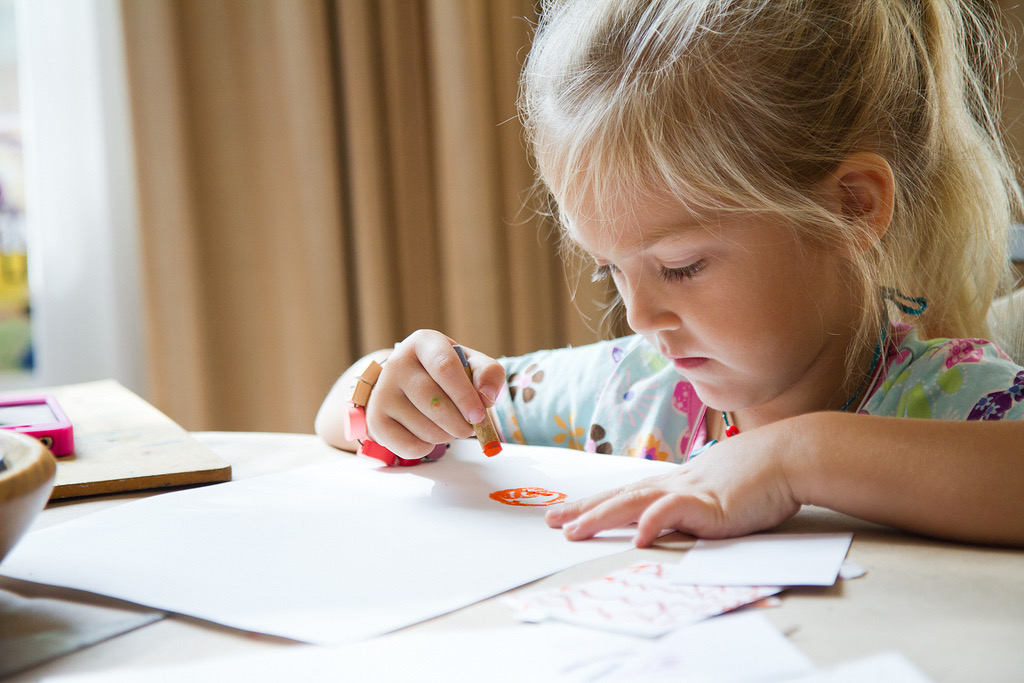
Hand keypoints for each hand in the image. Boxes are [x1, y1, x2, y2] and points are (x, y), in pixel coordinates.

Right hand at [365, 330, 504, 457]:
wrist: (405, 385)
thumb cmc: (444, 374)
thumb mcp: (470, 364)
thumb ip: (488, 373)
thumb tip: (487, 397)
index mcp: (423, 342)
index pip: (444, 367)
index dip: (465, 395)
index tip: (479, 415)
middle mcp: (397, 363)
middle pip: (434, 402)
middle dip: (460, 423)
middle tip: (471, 427)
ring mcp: (382, 392)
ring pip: (424, 428)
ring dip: (447, 436)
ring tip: (449, 426)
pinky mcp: (375, 419)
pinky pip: (410, 447)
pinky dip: (428, 448)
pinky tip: (428, 433)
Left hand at [545, 427, 800, 545]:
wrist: (790, 456)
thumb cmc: (760, 473)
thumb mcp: (718, 488)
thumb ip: (695, 502)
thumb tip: (676, 513)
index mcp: (676, 482)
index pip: (626, 492)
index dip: (595, 503)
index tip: (566, 512)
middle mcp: (675, 483)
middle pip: (619, 495)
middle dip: (584, 510)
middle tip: (552, 521)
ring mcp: (690, 491)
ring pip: (634, 501)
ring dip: (601, 516)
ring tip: (574, 530)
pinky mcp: (710, 504)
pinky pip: (675, 511)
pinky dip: (653, 521)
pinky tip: (636, 535)